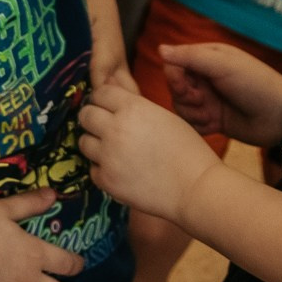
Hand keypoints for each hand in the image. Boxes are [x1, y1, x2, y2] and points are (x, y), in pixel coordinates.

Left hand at [77, 80, 222, 222]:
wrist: (197, 189)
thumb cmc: (188, 151)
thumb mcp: (164, 116)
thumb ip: (135, 107)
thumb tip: (111, 96)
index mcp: (132, 108)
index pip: (100, 93)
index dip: (104, 100)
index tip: (109, 108)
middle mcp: (115, 129)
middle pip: (85, 115)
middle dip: (94, 119)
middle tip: (106, 129)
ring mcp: (108, 156)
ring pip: (83, 142)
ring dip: (95, 145)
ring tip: (114, 151)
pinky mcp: (107, 180)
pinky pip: (92, 169)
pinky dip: (103, 170)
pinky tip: (120, 171)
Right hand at [159, 42, 281, 148]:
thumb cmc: (255, 83)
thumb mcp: (222, 64)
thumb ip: (190, 57)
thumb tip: (160, 49)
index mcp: (206, 59)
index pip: (174, 65)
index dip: (174, 77)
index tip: (187, 86)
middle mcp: (205, 79)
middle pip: (174, 88)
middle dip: (185, 97)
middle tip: (203, 101)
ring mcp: (209, 101)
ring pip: (181, 108)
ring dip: (193, 113)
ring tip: (212, 114)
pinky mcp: (213, 121)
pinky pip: (192, 125)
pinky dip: (199, 126)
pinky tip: (214, 125)